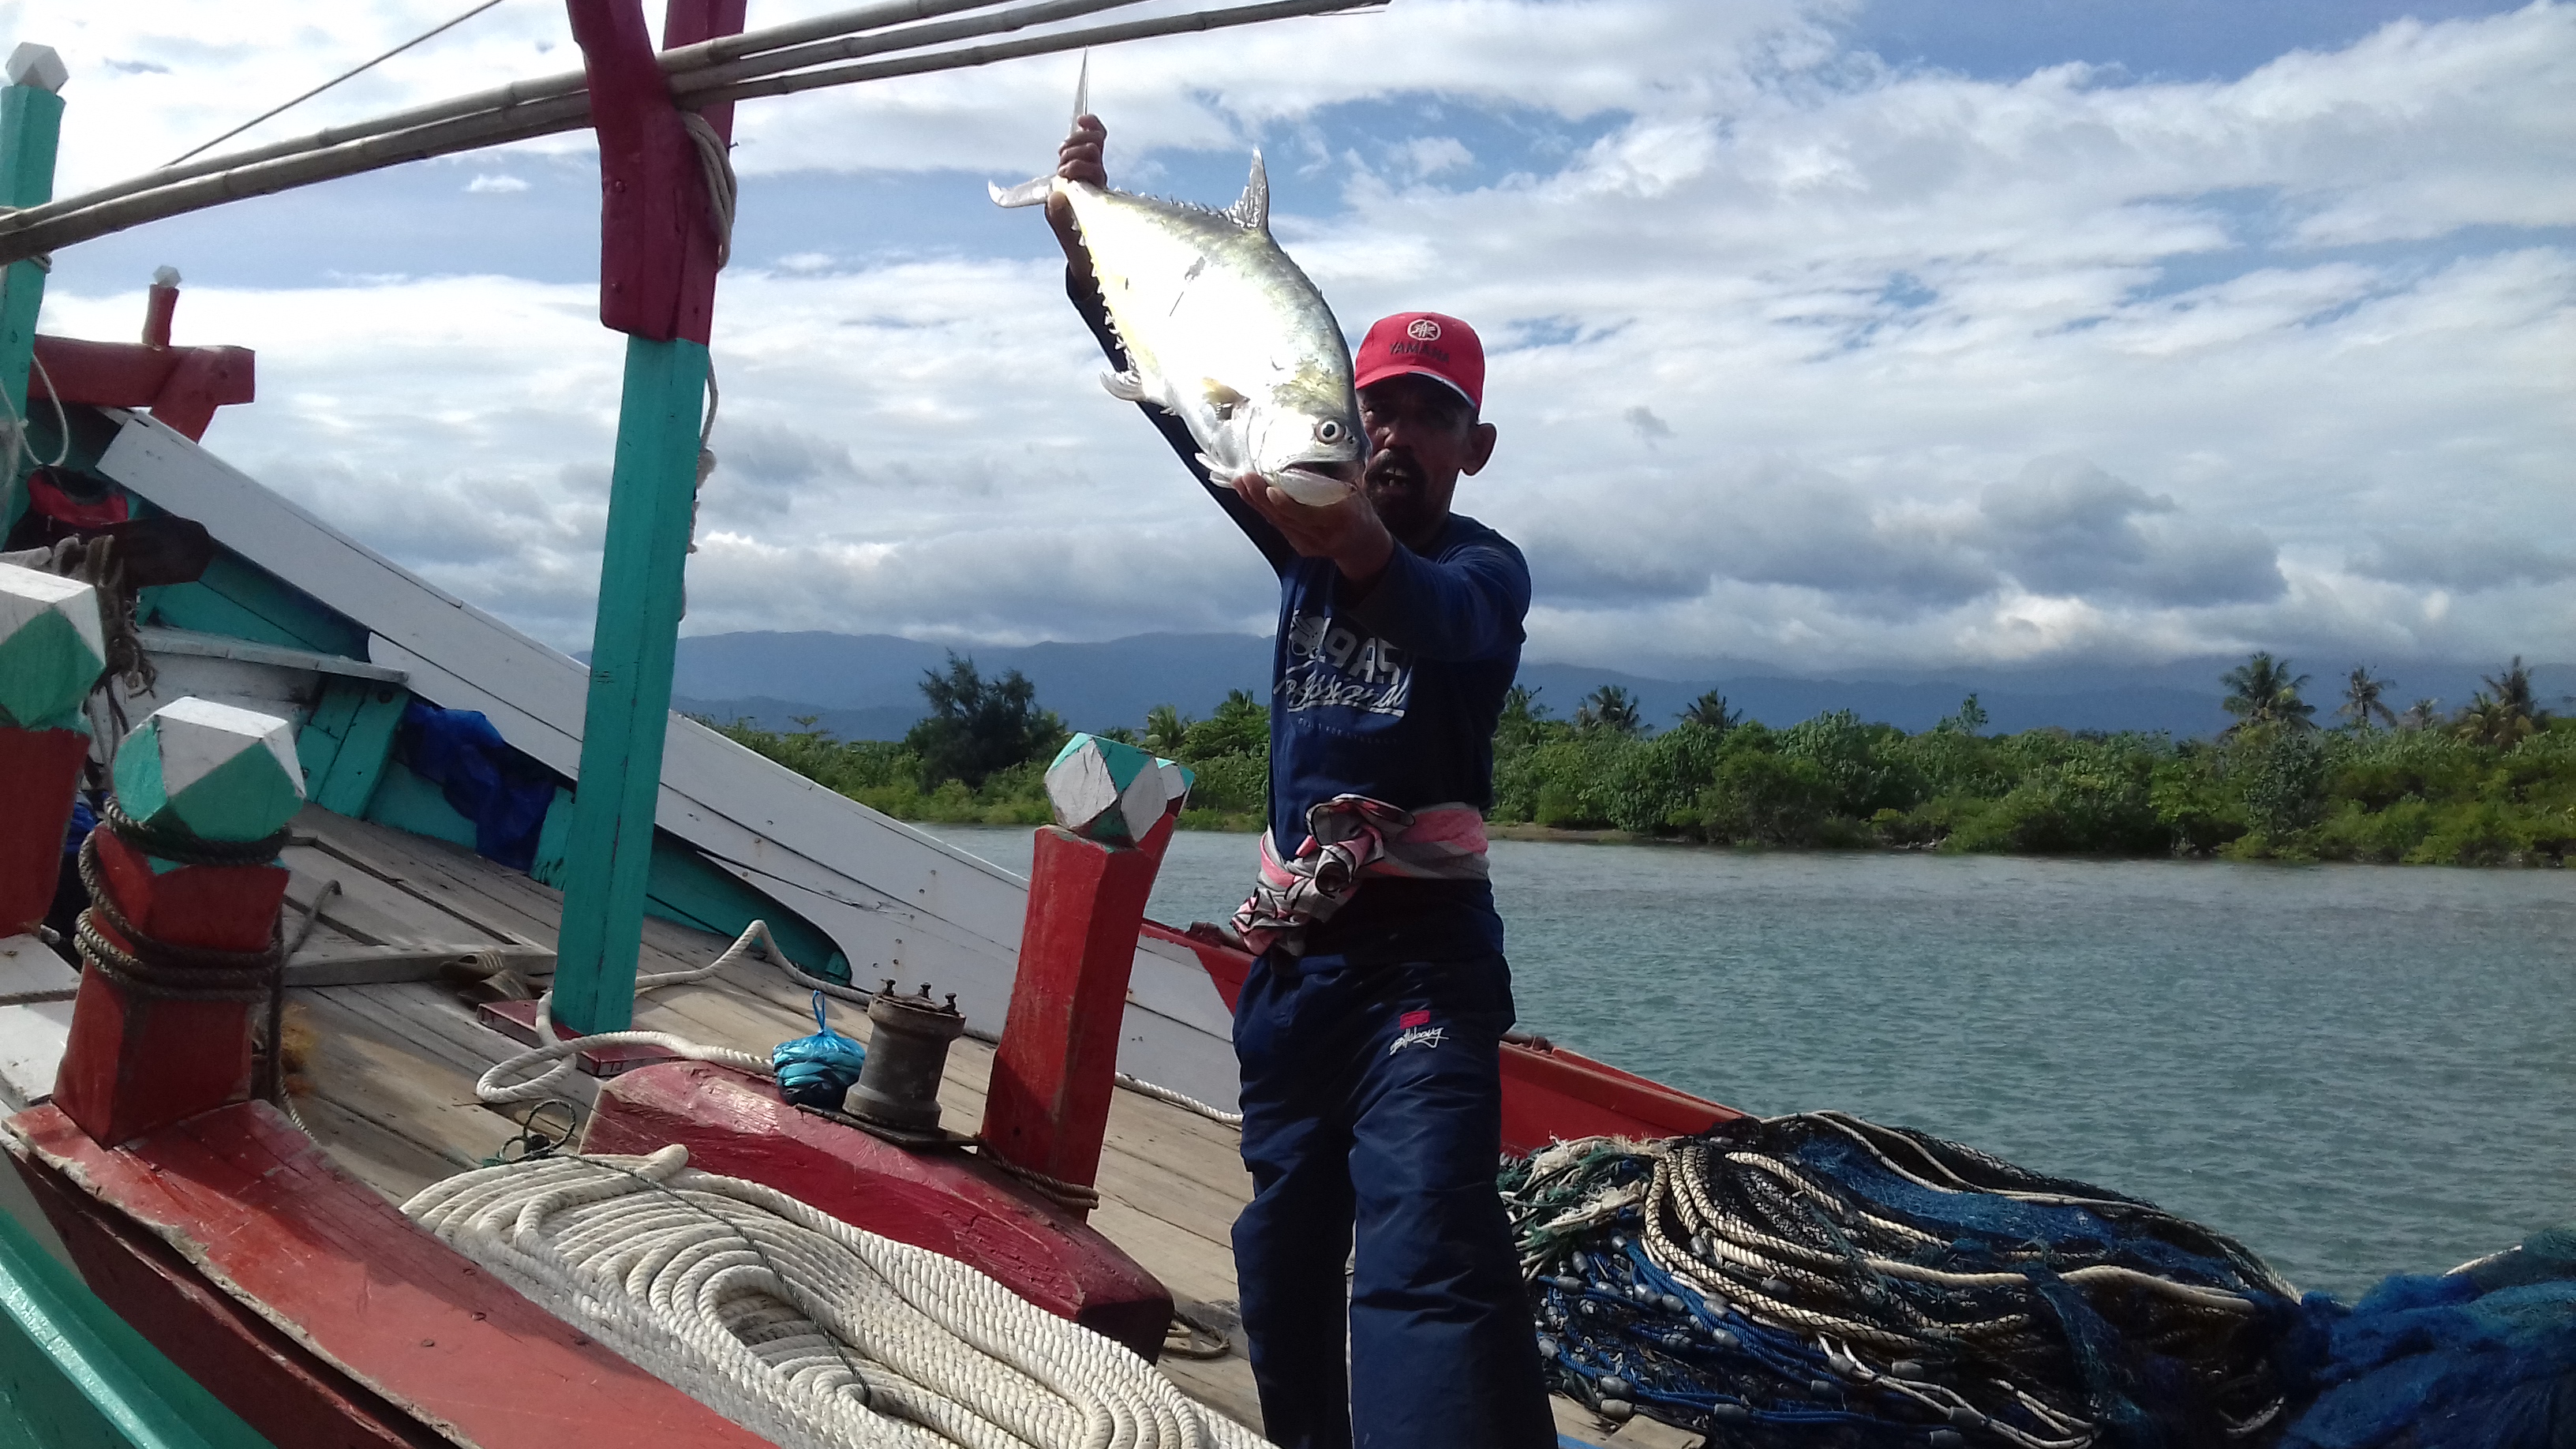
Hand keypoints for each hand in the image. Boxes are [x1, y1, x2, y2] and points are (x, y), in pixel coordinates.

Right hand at [1049, 115, 1105, 271]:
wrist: (1091, 249)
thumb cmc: (1083, 246)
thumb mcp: (1070, 239)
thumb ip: (1061, 220)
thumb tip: (1056, 195)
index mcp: (1096, 197)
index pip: (1093, 171)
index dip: (1077, 166)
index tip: (1063, 171)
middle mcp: (1098, 181)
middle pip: (1093, 153)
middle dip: (1072, 154)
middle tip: (1061, 164)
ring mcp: (1095, 170)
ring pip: (1094, 143)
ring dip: (1074, 142)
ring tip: (1062, 153)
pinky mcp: (1089, 162)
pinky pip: (1096, 138)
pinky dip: (1090, 127)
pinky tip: (1082, 119)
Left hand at [1228, 470, 1393, 592]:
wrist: (1363, 543)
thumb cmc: (1359, 512)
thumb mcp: (1356, 492)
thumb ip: (1337, 475)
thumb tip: (1314, 449)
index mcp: (1341, 518)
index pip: (1310, 514)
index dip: (1289, 504)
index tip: (1272, 489)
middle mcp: (1323, 534)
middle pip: (1287, 518)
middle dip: (1263, 498)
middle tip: (1247, 478)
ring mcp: (1309, 543)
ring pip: (1278, 522)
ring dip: (1256, 501)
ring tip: (1241, 482)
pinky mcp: (1299, 545)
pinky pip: (1277, 525)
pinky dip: (1261, 508)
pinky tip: (1249, 494)